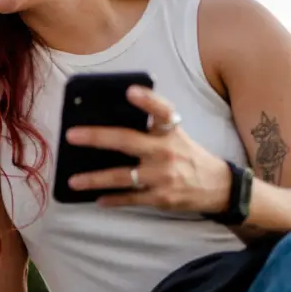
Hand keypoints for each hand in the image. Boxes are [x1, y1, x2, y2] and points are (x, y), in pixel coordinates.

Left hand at [65, 84, 231, 213]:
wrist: (219, 187)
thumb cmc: (187, 154)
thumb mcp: (175, 134)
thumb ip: (151, 126)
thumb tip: (109, 116)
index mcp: (170, 130)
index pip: (161, 110)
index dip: (147, 100)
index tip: (129, 91)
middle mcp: (166, 151)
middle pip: (127, 141)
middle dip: (97, 138)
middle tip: (71, 135)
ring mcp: (163, 176)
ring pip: (123, 176)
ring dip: (95, 179)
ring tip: (73, 180)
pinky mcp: (161, 197)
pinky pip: (131, 198)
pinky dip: (113, 200)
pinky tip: (98, 199)